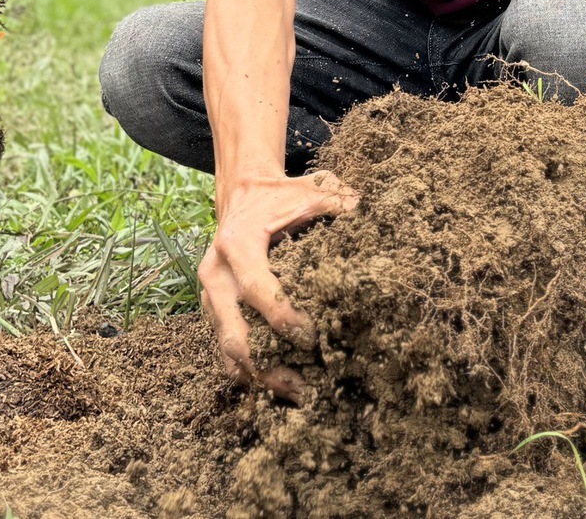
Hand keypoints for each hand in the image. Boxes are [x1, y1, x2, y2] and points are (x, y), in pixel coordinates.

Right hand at [198, 170, 356, 398]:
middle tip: (306, 387)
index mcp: (237, 244)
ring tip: (300, 395)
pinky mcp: (213, 311)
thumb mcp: (311, 190)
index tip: (313, 337)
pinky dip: (252, 371)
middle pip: (234, 334)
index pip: (257, 289)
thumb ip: (341, 202)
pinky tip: (282, 384)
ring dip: (261, 377)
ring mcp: (210, 297)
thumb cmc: (281, 195)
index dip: (283, 317)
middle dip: (268, 366)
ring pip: (227, 351)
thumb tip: (375, 219)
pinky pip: (226, 351)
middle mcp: (215, 274)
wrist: (242, 192)